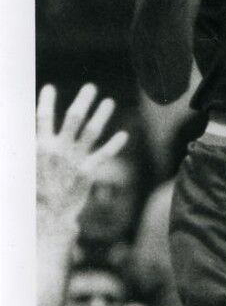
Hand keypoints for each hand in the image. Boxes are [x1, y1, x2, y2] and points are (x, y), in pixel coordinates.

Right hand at [37, 83, 127, 230]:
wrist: (45, 217)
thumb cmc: (31, 195)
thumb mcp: (23, 170)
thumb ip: (26, 154)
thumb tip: (30, 141)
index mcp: (39, 146)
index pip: (42, 117)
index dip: (45, 101)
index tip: (49, 88)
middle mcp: (59, 148)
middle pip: (73, 117)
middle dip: (83, 100)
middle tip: (91, 87)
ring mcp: (75, 158)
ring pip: (92, 130)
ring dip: (102, 114)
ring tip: (109, 102)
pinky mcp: (88, 171)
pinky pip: (104, 154)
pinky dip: (115, 144)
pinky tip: (124, 135)